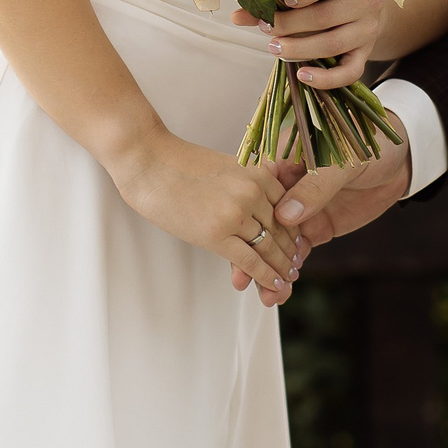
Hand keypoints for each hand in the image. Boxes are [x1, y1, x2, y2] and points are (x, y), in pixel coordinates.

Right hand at [107, 129, 300, 301]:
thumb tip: (257, 207)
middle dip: (291, 252)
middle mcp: (253, 191)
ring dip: (282, 267)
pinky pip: (250, 261)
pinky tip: (274, 285)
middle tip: (298, 267)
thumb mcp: (225, 166)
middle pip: (282, 229)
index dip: (294, 230)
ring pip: (269, 248)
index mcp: (257, 172)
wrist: (148, 161)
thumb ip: (246, 184)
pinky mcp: (217, 234)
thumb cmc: (179, 163)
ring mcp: (237, 213)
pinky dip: (265, 276)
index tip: (299, 244)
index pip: (288, 208)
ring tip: (289, 280)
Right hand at [226, 137, 411, 297]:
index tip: (235, 244)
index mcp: (282, 158)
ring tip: (267, 296)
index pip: (254, 190)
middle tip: (243, 280)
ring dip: (269, 268)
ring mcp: (300, 208)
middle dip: (251, 251)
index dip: (242, 217)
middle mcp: (285, 185)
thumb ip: (315, 186)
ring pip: (276, 241)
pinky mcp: (316, 226)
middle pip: (260, 221)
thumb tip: (286, 214)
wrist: (400, 159)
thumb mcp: (342, 160)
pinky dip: (290, 269)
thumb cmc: (367, 142)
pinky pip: (298, 250)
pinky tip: (281, 290)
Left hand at [230, 0, 392, 87]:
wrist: (368, 3)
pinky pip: (350, 72)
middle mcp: (368, 1)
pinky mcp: (367, 53)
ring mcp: (369, 29)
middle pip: (324, 16)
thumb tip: (235, 16)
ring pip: (333, 43)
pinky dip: (325, 78)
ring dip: (299, 48)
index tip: (280, 2)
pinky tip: (302, 75)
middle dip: (290, 24)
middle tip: (265, 29)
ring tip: (274, 48)